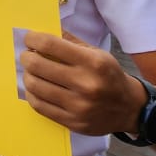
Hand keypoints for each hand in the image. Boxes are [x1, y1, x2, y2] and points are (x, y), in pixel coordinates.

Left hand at [19, 31, 142, 135]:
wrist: (128, 109)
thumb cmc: (109, 76)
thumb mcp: (97, 54)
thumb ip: (70, 42)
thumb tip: (42, 33)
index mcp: (93, 62)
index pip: (51, 45)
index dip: (33, 39)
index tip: (29, 39)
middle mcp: (86, 84)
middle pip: (37, 66)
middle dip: (26, 57)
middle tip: (27, 56)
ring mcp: (78, 106)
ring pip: (35, 86)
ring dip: (27, 76)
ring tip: (31, 72)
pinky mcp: (72, 122)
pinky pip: (39, 106)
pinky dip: (31, 94)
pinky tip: (35, 88)